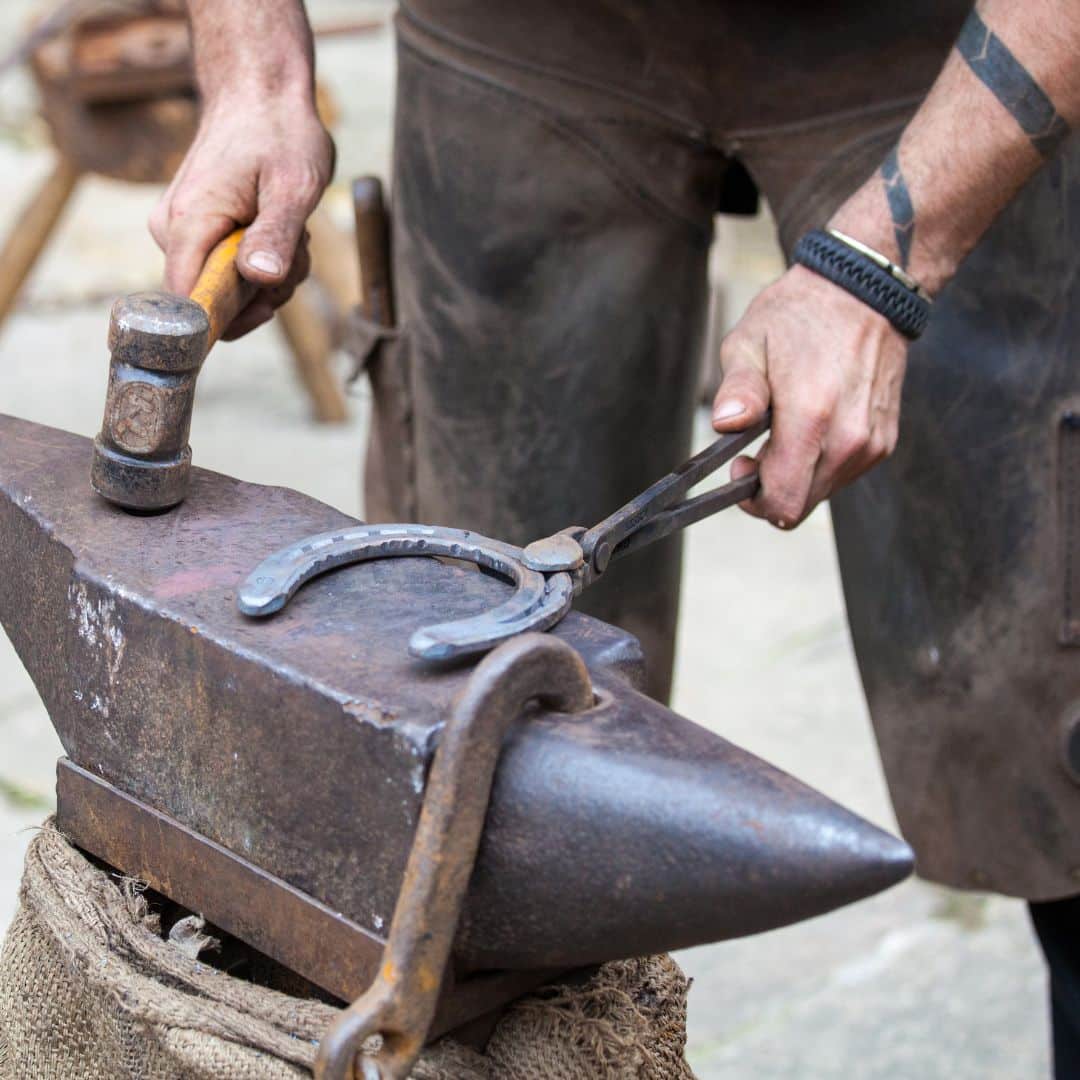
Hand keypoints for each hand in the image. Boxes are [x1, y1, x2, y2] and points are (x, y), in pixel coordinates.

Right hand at [149, 90, 333, 337]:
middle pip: (218, 301)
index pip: (188, 302)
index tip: (268, 305)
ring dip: (274, 275)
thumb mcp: (293, 186)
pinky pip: (233, 273)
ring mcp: (182, 234)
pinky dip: (266, 263)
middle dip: (266, 291)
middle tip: (296, 251)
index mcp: (188, 223)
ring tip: (293, 233)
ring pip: (232, 290)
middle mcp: (173, 234)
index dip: (227, 320)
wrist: (261, 95)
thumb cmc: (279, 133)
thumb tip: (260, 279)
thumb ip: (275, 235)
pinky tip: (281, 232)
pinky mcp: (198, 235)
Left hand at [711, 265, 907, 528]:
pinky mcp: (884, 441)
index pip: (783, 502)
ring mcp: (871, 443)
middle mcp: (849, 438)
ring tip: (787, 428)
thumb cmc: (798, 315)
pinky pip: (844, 474)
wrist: (863, 291)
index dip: (754, 499)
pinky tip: (814, 426)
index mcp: (812, 418)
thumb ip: (738, 391)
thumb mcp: (750, 343)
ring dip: (798, 474)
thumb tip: (726, 424)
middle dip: (772, 487)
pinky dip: (822, 463)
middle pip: (801, 504)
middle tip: (758, 448)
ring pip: (822, 492)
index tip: (742, 467)